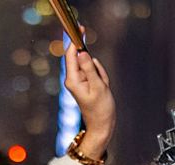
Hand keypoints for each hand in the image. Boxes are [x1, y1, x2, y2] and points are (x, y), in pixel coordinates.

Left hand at [63, 39, 113, 158]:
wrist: (102, 126)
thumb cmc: (101, 109)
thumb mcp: (99, 87)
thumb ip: (90, 68)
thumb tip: (82, 53)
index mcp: (73, 80)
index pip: (71, 55)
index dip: (75, 41)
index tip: (80, 29)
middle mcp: (73, 79)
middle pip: (83, 60)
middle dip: (95, 66)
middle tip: (101, 80)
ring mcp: (78, 81)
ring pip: (90, 66)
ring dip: (100, 74)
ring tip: (103, 88)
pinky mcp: (84, 83)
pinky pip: (94, 73)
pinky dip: (101, 78)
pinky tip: (103, 89)